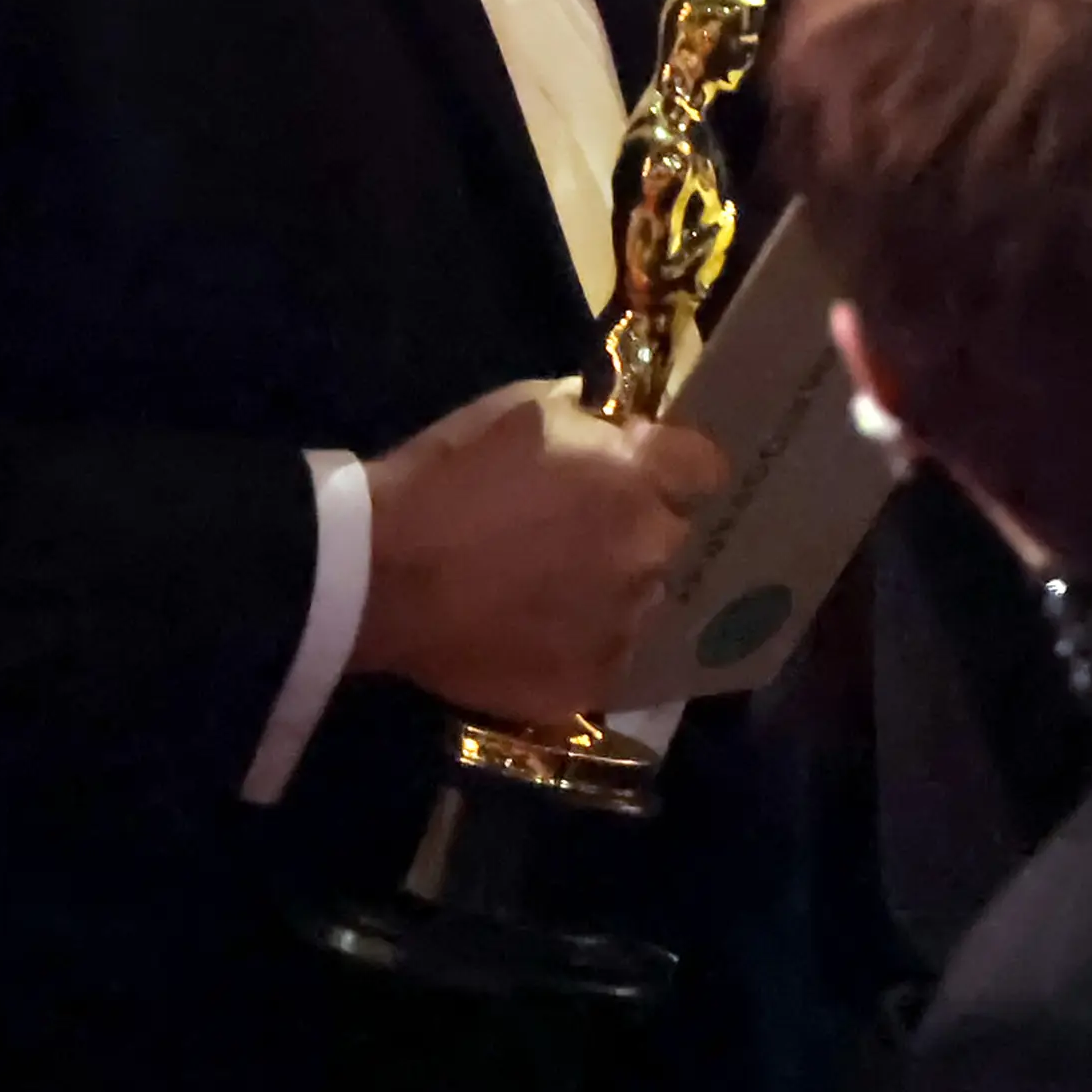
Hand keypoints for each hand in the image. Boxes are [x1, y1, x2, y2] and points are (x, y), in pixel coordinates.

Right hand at [352, 379, 725, 727]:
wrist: (383, 573)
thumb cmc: (451, 474)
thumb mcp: (528, 408)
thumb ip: (592, 422)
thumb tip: (618, 435)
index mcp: (640, 478)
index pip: (708, 471)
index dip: (678, 468)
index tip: (653, 472)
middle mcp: (650, 553)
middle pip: (677, 538)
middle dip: (646, 529)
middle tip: (590, 532)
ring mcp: (624, 625)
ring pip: (646, 602)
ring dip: (617, 592)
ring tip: (559, 590)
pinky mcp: (591, 683)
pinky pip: (610, 657)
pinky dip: (586, 644)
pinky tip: (541, 633)